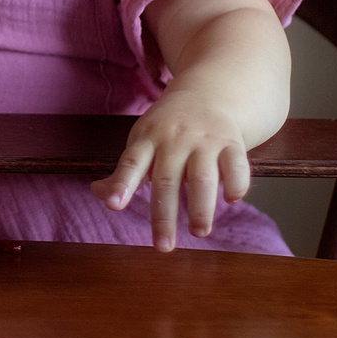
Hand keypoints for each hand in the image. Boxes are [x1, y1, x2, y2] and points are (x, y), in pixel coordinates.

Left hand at [91, 84, 252, 251]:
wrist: (209, 91)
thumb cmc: (167, 127)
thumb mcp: (141, 141)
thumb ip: (124, 172)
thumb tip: (100, 195)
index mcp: (147, 140)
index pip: (131, 164)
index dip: (121, 184)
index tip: (113, 206)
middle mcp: (174, 139)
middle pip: (167, 180)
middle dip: (164, 216)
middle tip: (163, 246)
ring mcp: (204, 139)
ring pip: (202, 179)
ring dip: (201, 209)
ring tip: (198, 232)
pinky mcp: (232, 142)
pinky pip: (236, 166)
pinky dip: (235, 185)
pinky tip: (230, 200)